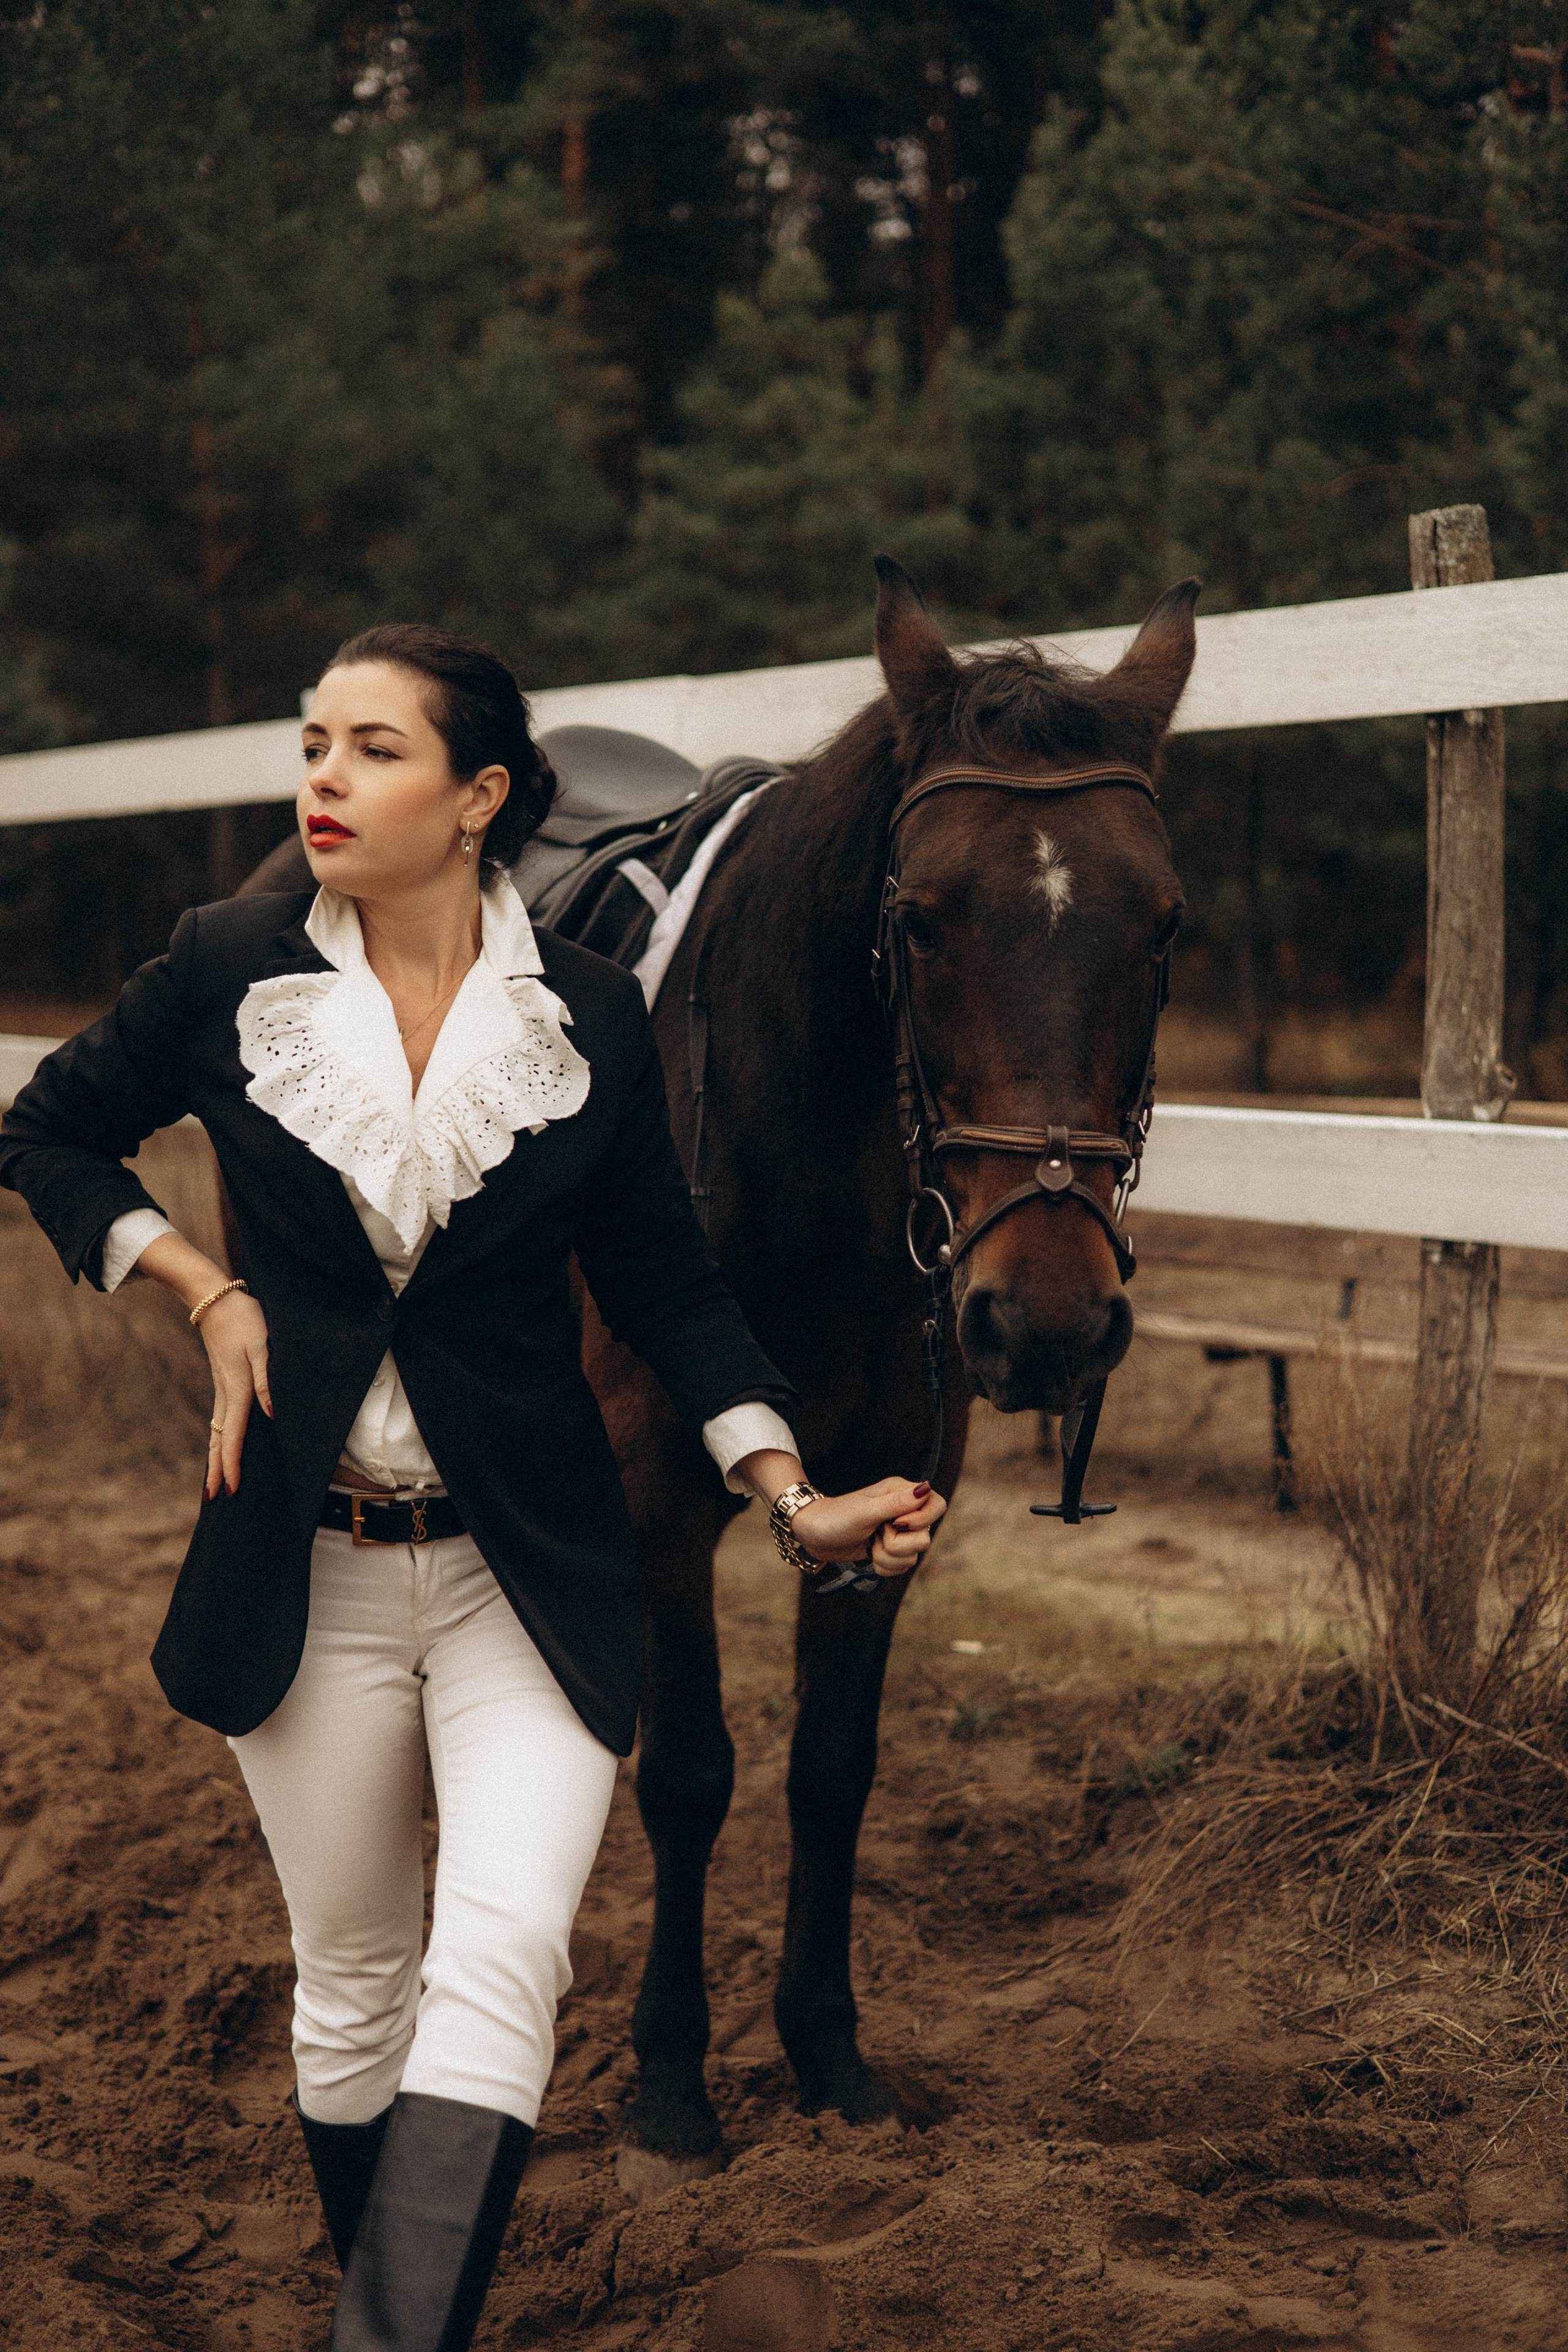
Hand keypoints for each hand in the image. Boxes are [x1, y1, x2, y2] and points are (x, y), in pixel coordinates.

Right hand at [198, 1290, 272, 1497]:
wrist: (215, 1299)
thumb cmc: (244, 1320)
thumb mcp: (263, 1345)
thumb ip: (268, 1380)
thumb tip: (271, 1414)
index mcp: (237, 1389)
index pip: (232, 1435)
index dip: (231, 1463)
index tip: (230, 1488)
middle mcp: (226, 1394)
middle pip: (218, 1440)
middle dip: (216, 1470)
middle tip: (213, 1499)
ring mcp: (221, 1389)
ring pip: (216, 1432)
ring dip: (215, 1458)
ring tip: (212, 1483)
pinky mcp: (223, 1383)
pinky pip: (219, 1420)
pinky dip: (218, 1440)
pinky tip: (220, 1447)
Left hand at [792, 1478, 944, 1578]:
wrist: (813, 1535)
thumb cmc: (835, 1518)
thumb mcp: (865, 1511)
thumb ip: (897, 1503)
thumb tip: (926, 1488)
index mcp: (902, 1493)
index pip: (938, 1505)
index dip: (923, 1520)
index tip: (898, 1524)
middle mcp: (905, 1512)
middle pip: (925, 1539)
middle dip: (897, 1545)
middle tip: (876, 1533)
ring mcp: (899, 1533)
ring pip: (913, 1557)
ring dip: (887, 1557)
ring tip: (870, 1544)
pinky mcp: (891, 1550)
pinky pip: (902, 1567)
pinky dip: (884, 1566)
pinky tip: (870, 1555)